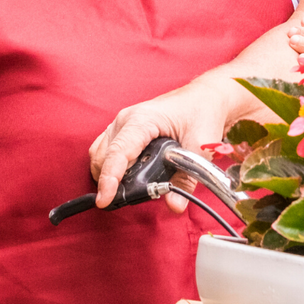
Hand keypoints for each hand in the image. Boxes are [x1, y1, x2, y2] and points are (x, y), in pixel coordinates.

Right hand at [88, 80, 234, 213]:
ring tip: (124, 192)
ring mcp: (122, 124)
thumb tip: (174, 205)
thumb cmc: (201, 114)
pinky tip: (125, 179)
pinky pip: (105, 151)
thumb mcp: (199, 148)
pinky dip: (109, 167)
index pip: (118, 152)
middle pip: (102, 156)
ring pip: (99, 154)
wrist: (204, 98)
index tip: (105, 200)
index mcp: (143, 120)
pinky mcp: (124, 130)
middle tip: (123, 201)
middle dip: (107, 181)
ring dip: (105, 175)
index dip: (109, 178)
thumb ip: (186, 178)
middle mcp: (126, 120)